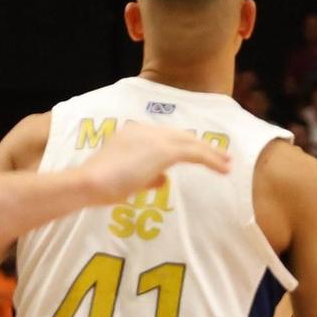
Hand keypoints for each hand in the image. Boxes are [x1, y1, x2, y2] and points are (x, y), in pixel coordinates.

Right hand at [80, 121, 232, 204]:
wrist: (89, 182)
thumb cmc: (99, 187)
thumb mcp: (126, 181)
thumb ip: (146, 177)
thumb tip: (164, 178)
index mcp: (133, 133)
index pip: (165, 138)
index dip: (184, 145)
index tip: (196, 153)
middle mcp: (145, 130)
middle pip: (180, 136)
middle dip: (201, 146)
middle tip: (220, 156)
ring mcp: (154, 138)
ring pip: (190, 143)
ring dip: (210, 153)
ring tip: (227, 163)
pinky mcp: (163, 150)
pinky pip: (194, 153)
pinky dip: (210, 160)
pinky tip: (222, 169)